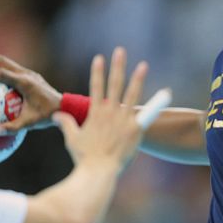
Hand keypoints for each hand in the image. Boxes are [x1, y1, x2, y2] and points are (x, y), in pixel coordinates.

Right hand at [0, 53, 61, 133]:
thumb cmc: (47, 114)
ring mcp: (28, 73)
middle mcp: (26, 74)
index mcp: (25, 83)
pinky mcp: (29, 76)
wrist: (64, 106)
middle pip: (2, 60)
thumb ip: (14, 127)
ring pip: (6, 62)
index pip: (3, 74)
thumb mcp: (30, 123)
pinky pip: (11, 69)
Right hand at [53, 47, 145, 172]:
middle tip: (121, 51)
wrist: (99, 171)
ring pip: (132, 95)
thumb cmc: (84, 157)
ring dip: (138, 79)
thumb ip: (66, 123)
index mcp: (95, 113)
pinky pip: (146, 114)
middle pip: (115, 84)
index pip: (95, 86)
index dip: (98, 71)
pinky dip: (155, 104)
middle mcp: (110, 112)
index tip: (99, 57)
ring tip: (143, 65)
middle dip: (117, 66)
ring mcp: (124, 119)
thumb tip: (57, 115)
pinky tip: (165, 94)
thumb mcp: (72, 138)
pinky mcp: (135, 129)